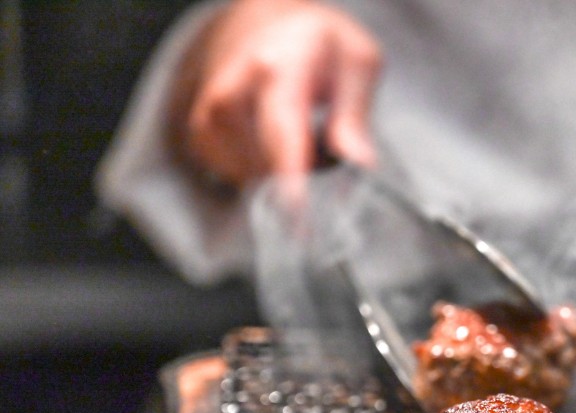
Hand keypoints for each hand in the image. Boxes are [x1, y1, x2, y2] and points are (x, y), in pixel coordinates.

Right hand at [170, 0, 381, 188]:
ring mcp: (209, 115)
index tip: (298, 214)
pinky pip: (240, 178)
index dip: (290, 176)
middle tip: (330, 140)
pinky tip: (275, 140)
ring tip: (302, 131)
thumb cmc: (318, 42)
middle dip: (308, 174)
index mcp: (278, 68)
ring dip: (286, 172)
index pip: (283, 131)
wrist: (265, 21)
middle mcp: (232, 91)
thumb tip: (360, 166)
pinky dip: (265, 171)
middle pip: (268, 166)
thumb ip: (355, 116)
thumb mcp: (357, 62)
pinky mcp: (201, 135)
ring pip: (255, 178)